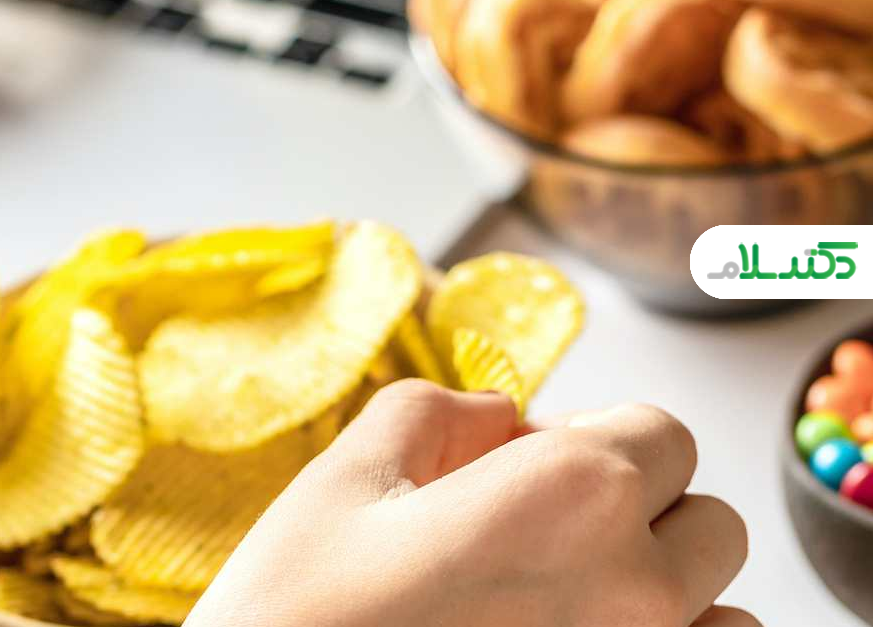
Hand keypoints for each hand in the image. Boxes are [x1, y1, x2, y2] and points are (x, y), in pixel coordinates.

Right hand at [187, 380, 758, 626]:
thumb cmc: (295, 617)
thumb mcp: (346, 478)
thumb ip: (438, 411)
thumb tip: (501, 415)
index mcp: (573, 495)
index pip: (662, 433)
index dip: (596, 436)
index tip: (537, 464)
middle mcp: (635, 589)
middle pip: (706, 521)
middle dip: (638, 507)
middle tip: (545, 529)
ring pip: (721, 611)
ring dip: (661, 590)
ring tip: (560, 597)